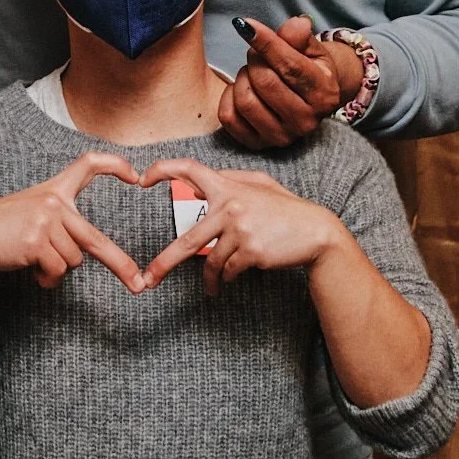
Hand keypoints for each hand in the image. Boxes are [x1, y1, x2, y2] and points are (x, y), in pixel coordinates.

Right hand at [0, 151, 147, 294]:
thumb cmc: (4, 229)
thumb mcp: (33, 213)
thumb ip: (60, 222)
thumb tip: (82, 254)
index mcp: (54, 190)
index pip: (88, 164)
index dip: (114, 165)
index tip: (136, 175)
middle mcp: (53, 202)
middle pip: (94, 240)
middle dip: (120, 266)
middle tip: (138, 284)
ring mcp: (45, 220)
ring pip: (72, 261)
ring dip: (55, 270)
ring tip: (33, 260)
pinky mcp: (36, 241)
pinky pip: (57, 271)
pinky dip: (46, 278)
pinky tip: (29, 267)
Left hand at [139, 159, 346, 294]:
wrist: (316, 233)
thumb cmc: (285, 208)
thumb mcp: (259, 184)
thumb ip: (228, 180)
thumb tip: (194, 183)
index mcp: (228, 186)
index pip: (189, 169)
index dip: (163, 170)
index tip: (142, 179)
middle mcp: (230, 206)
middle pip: (187, 241)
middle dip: (164, 263)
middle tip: (148, 279)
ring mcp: (240, 230)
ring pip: (210, 262)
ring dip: (209, 279)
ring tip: (211, 289)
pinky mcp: (251, 252)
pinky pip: (229, 270)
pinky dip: (228, 277)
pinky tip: (233, 278)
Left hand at [217, 15, 360, 148]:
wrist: (307, 102)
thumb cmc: (307, 70)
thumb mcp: (311, 50)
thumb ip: (300, 36)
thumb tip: (296, 24)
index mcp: (323, 94)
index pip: (289, 66)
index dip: (265, 42)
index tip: (245, 24)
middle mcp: (306, 121)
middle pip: (264, 81)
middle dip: (255, 59)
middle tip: (257, 55)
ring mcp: (282, 137)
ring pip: (245, 99)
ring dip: (242, 78)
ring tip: (252, 73)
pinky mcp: (257, 144)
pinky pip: (228, 117)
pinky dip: (228, 98)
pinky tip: (242, 90)